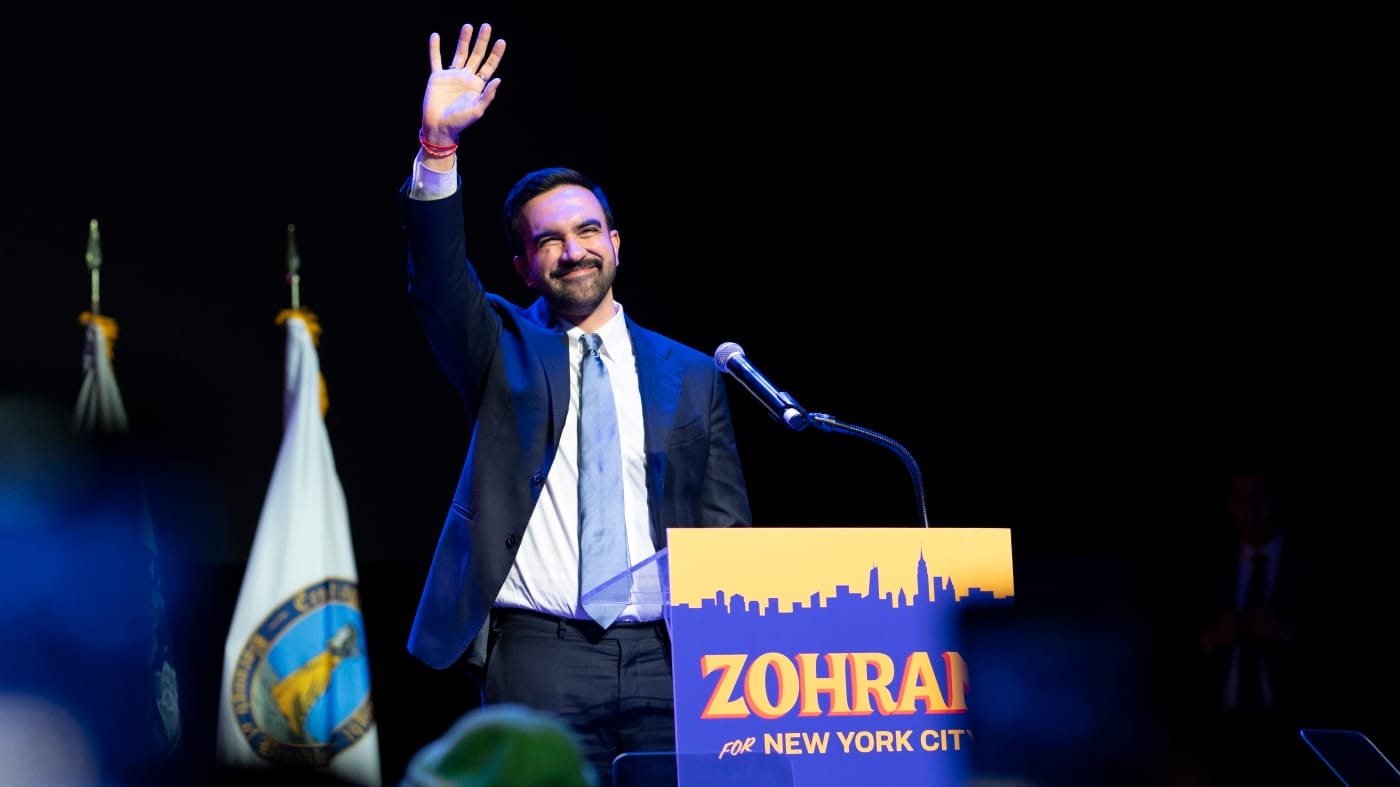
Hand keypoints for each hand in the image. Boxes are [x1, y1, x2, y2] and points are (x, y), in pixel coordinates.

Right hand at [421, 23, 506, 146]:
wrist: (439, 127)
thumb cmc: (460, 122)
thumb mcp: (477, 110)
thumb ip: (488, 95)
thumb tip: (499, 79)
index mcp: (477, 85)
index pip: (489, 66)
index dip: (496, 54)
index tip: (501, 41)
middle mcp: (466, 78)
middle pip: (476, 55)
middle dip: (482, 41)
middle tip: (486, 26)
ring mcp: (452, 76)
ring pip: (459, 53)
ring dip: (463, 40)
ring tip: (468, 26)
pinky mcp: (437, 77)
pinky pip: (436, 59)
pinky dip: (435, 48)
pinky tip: (435, 36)